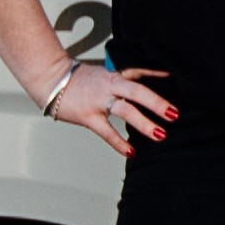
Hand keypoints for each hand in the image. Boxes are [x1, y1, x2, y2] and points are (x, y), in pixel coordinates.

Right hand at [47, 62, 175, 156]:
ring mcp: (99, 101)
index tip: (173, 76)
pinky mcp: (88, 116)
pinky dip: (119, 142)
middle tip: (174, 113)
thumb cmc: (75, 79)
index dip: (156, 73)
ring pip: (125, 110)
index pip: (138, 72)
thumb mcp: (101, 74)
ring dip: (144, 123)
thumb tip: (135, 90)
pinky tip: (131, 152)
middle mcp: (109, 86)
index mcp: (113, 75)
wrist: (50, 79)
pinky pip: (106, 131)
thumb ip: (118, 81)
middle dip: (156, 102)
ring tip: (160, 134)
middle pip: (136, 91)